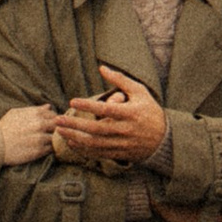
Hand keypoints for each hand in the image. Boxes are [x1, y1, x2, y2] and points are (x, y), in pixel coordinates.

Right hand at [0, 102, 57, 166]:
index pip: (54, 114)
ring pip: (56, 137)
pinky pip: (51, 149)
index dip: (52, 119)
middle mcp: (40, 124)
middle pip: (58, 125)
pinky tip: (43, 148)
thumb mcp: (16, 113)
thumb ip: (34, 109)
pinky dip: (50, 148)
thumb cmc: (4, 128)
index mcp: (35, 113)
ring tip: (47, 142)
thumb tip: (48, 106)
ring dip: (54, 139)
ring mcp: (40, 138)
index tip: (49, 124)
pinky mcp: (39, 151)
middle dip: (56, 129)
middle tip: (50, 133)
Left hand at [52, 64, 169, 166]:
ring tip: (60, 131)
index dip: (89, 106)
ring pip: (95, 143)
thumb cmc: (150, 111)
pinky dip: (83, 149)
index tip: (72, 101)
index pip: (106, 110)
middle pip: (96, 129)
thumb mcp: (140, 92)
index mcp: (130, 113)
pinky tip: (71, 143)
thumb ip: (120, 80)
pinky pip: (98, 153)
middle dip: (75, 125)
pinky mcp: (120, 154)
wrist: (165, 139)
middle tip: (57, 120)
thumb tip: (101, 67)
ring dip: (75, 138)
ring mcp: (122, 144)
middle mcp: (125, 130)